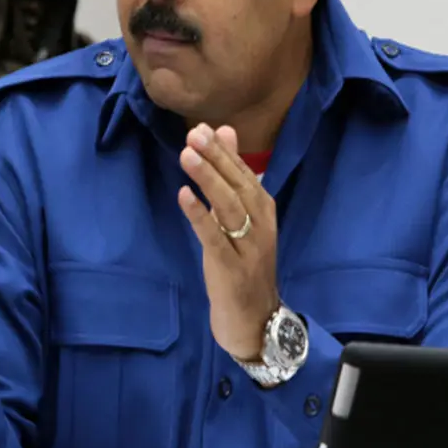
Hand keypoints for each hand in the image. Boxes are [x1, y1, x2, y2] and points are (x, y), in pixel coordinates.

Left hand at [177, 124, 279, 361]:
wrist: (255, 320)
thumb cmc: (244, 265)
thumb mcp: (239, 220)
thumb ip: (232, 178)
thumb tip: (223, 132)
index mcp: (264, 210)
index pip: (244, 174)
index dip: (223, 152)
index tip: (202, 128)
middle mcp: (262, 224)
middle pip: (239, 186)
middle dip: (216, 159)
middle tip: (193, 134)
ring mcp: (249, 247)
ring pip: (230, 208)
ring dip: (209, 180)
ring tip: (187, 155)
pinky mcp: (232, 268)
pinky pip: (215, 238)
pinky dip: (200, 215)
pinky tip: (184, 196)